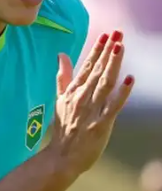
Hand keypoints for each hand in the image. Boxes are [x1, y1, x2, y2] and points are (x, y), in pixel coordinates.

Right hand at [47, 30, 133, 177]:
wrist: (62, 157)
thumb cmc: (63, 129)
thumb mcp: (60, 100)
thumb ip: (63, 77)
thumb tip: (61, 55)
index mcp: (73, 92)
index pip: (86, 67)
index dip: (97, 50)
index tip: (106, 35)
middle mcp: (82, 99)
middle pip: (97, 71)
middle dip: (108, 51)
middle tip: (118, 33)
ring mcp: (91, 111)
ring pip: (105, 84)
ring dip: (113, 65)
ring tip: (120, 47)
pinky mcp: (101, 124)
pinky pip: (113, 106)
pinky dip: (122, 93)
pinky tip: (129, 79)